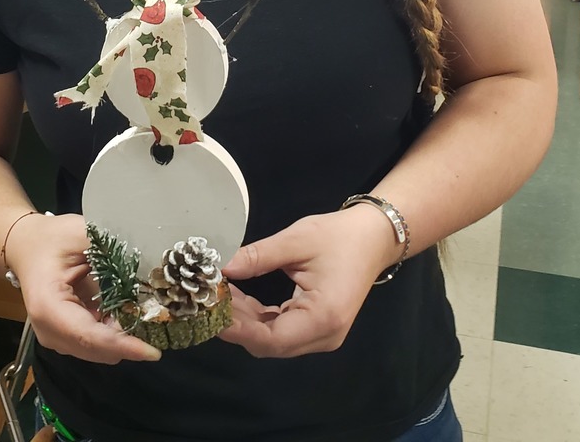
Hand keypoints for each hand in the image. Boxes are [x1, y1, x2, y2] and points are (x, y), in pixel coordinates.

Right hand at [4, 212, 160, 364]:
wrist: (28, 247)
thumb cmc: (52, 239)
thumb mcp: (80, 233)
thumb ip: (111, 248)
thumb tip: (149, 260)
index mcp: (49, 306)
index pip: (90, 336)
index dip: (123, 346)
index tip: (154, 352)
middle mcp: (51, 331)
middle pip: (97, 349)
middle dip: (130, 342)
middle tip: (161, 321)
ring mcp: (58, 338)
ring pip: (101, 350)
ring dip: (125, 338)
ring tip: (148, 315)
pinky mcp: (68, 338)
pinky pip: (98, 343)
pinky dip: (117, 333)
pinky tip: (131, 312)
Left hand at [218, 207, 394, 357]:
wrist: (372, 238)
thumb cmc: (338, 236)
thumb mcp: (296, 240)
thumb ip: (257, 256)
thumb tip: (221, 266)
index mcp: (322, 317)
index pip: (271, 339)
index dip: (237, 330)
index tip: (210, 313)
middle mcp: (323, 336)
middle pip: (269, 343)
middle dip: (236, 323)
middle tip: (207, 298)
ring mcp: (321, 335)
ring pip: (272, 338)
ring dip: (244, 320)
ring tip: (217, 294)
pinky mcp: (316, 327)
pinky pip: (280, 329)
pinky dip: (257, 317)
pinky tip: (237, 297)